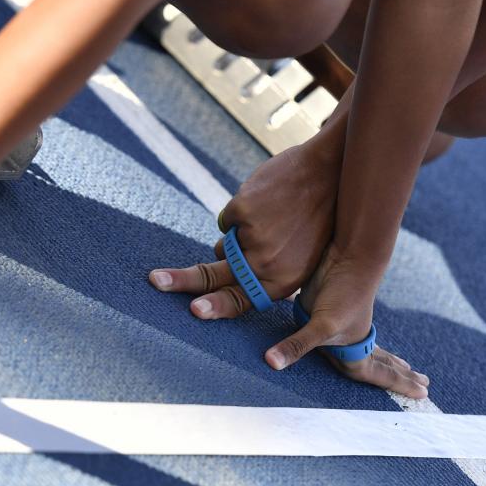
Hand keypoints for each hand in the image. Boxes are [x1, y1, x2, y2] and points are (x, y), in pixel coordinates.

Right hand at [149, 137, 339, 317]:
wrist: (330, 175)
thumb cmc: (319, 220)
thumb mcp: (303, 258)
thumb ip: (271, 273)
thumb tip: (233, 274)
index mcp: (281, 282)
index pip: (239, 301)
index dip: (214, 306)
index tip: (193, 310)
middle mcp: (264, 264)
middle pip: (212, 278)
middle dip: (181, 281)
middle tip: (155, 281)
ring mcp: (251, 238)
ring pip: (222, 246)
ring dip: (234, 239)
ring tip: (269, 221)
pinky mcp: (243, 211)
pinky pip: (228, 219)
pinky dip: (242, 212)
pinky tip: (268, 202)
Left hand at [266, 245, 428, 398]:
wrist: (353, 255)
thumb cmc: (342, 292)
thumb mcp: (319, 323)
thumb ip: (297, 345)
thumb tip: (271, 363)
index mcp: (356, 348)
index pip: (379, 374)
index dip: (398, 385)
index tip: (423, 392)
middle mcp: (356, 338)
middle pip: (383, 363)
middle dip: (400, 375)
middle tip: (425, 384)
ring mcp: (350, 325)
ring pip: (376, 348)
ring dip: (391, 360)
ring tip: (406, 365)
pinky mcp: (338, 312)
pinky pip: (359, 335)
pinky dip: (371, 343)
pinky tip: (367, 339)